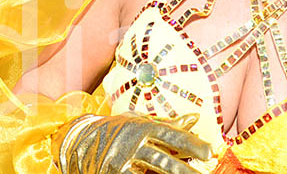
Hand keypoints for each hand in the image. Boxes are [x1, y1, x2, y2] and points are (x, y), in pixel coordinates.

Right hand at [53, 113, 211, 173]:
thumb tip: (195, 119)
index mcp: (140, 127)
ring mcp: (120, 164)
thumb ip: (167, 124)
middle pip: (163, 160)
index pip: (170, 135)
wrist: (77, 141)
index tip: (210, 152)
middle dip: (185, 171)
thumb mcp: (139, 122)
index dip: (191, 144)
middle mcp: (130, 145)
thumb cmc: (115, 130)